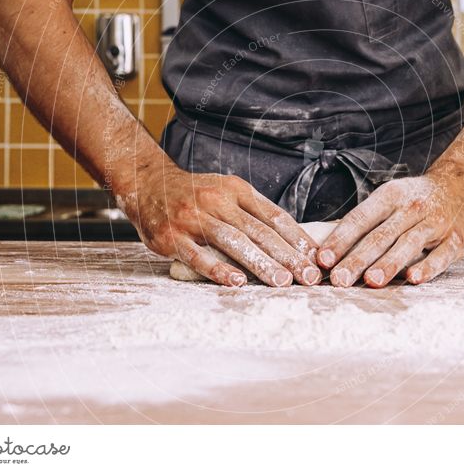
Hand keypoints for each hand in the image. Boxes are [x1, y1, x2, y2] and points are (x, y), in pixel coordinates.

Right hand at [117, 165, 321, 286]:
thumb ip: (252, 211)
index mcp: (236, 190)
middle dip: (289, 256)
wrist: (145, 181)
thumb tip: (292, 239)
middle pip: (260, 231)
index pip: (274, 216)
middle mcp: (217, 202)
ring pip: (234, 242)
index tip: (317, 257)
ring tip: (282, 282)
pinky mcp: (171, 237)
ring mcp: (193, 219)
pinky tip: (238, 282)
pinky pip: (198, 256)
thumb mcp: (226, 191)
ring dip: (262, 264)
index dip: (298, 238)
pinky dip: (219, 270)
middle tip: (309, 277)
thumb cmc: (194, 194)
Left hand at [316, 175, 463, 287]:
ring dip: (388, 263)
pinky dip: (428, 267)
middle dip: (357, 259)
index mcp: (390, 196)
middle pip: (380, 236)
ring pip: (408, 244)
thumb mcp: (390, 197)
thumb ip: (365, 221)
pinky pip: (441, 255)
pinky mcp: (456, 240)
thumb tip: (329, 248)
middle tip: (339, 279)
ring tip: (371, 281)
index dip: (340, 239)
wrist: (462, 184)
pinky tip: (413, 279)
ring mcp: (436, 223)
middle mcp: (412, 208)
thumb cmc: (415, 198)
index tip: (323, 259)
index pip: (360, 218)